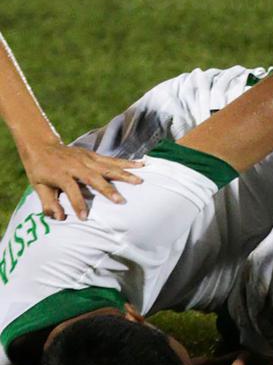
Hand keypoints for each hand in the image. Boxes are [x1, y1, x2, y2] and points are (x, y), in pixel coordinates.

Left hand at [19, 140, 141, 219]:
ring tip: (140, 181)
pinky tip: (141, 165)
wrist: (41, 146)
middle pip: (94, 178)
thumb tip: (59, 218)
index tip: (85, 218)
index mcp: (61, 174)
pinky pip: (112, 159)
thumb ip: (48, 203)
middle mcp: (76, 165)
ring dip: (124, 174)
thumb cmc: (40, 170)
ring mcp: (86, 158)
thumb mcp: (38, 187)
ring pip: (107, 167)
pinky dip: (127, 162)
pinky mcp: (93, 154)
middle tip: (121, 201)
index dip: (78, 204)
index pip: (71, 190)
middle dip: (107, 190)